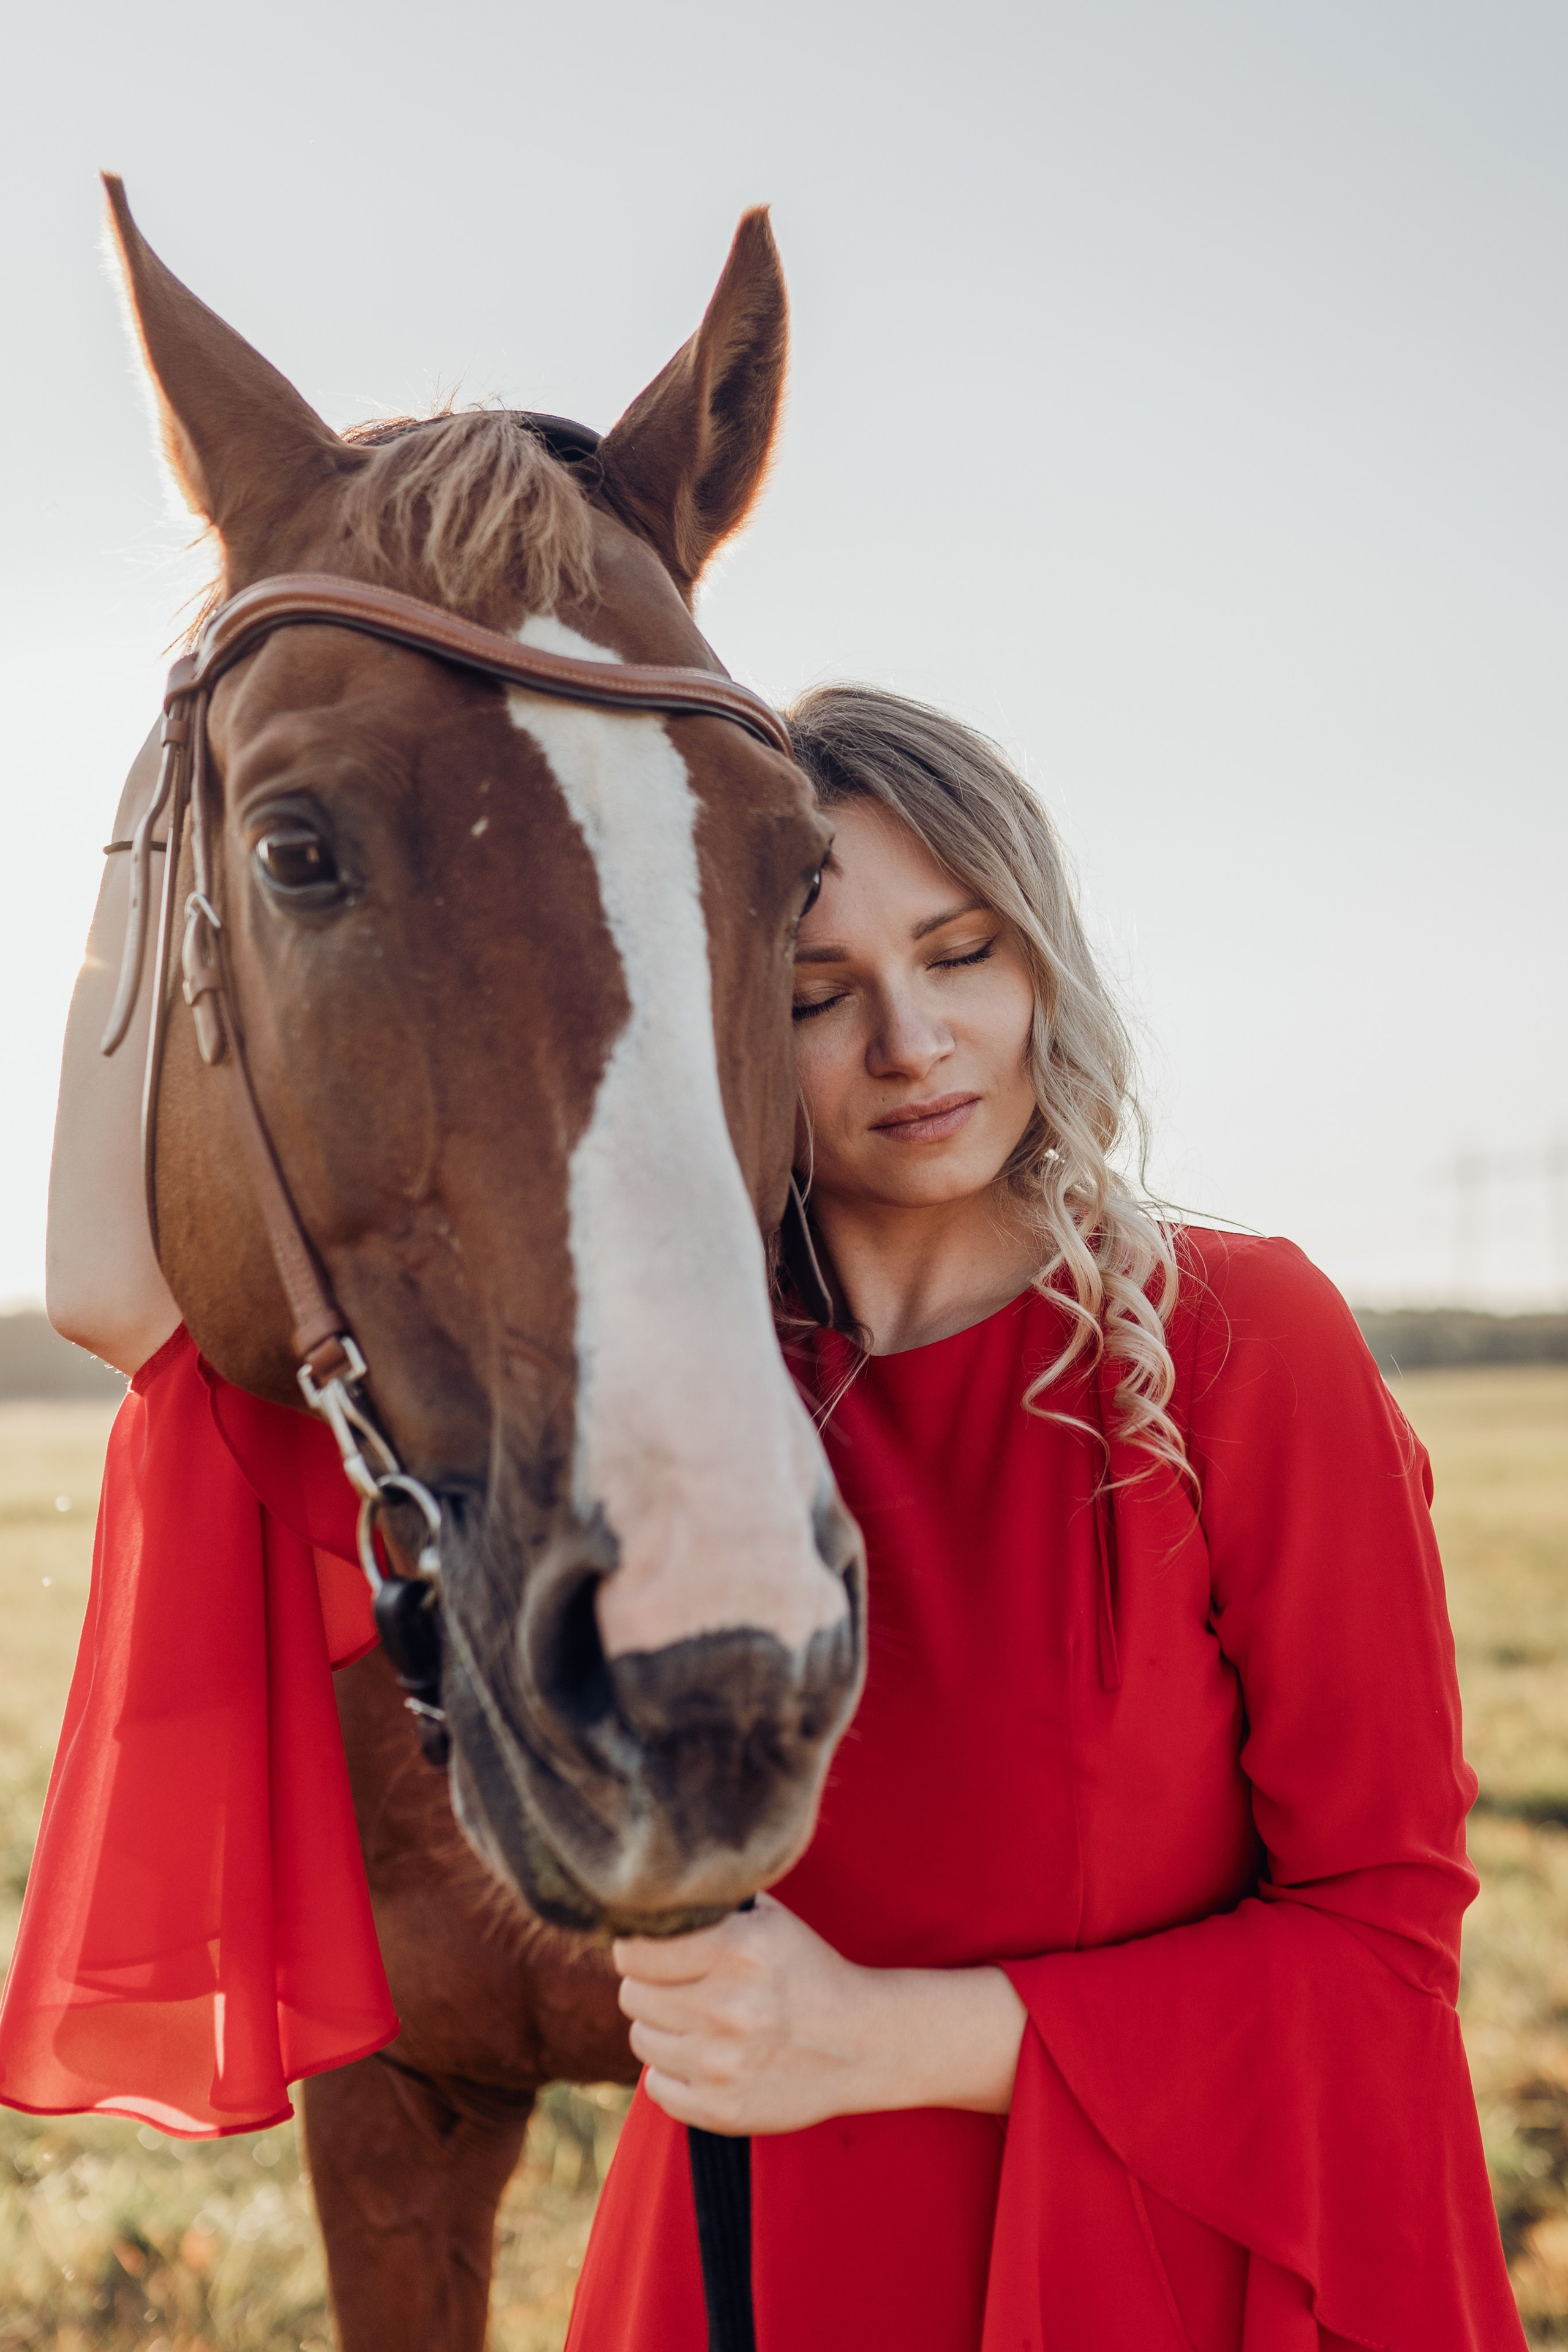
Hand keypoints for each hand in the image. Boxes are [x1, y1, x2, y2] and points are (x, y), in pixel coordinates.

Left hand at [612, 1895, 1025, 2136]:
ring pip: (641, 2040)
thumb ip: (711, 1908)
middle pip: (632, 1995)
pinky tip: (704, 2059)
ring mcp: (722, 2063)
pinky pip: (656, 2088)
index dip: (635, 1948)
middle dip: (648, 1987)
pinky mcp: (722, 2109)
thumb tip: (646, 1900)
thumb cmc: (809, 1974)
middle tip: (677, 1987)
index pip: (635, 1951)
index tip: (646, 1951)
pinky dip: (673, 2074)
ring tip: (696, 2022)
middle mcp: (726, 2007)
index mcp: (737, 1951)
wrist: (862, 2043)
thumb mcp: (770, 1921)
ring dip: (661, 2029)